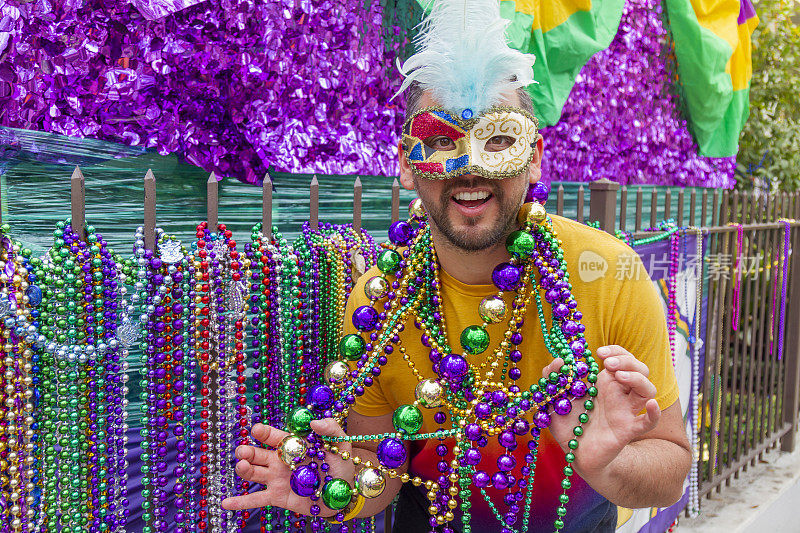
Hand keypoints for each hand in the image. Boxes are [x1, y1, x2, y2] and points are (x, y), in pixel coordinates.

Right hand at [221, 419, 354, 515]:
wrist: (342, 493)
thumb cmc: (340, 465)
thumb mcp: (340, 444)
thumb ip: (331, 430)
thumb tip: (315, 422)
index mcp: (292, 444)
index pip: (274, 436)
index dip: (264, 433)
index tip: (257, 430)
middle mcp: (280, 460)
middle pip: (258, 454)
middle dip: (248, 451)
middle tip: (243, 451)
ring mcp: (276, 479)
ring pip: (254, 473)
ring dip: (244, 470)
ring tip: (242, 467)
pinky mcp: (277, 497)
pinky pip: (256, 500)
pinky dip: (240, 502)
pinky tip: (225, 503)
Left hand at [542, 345, 660, 478]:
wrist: (574, 453)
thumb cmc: (568, 423)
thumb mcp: (554, 398)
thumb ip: (551, 377)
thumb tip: (557, 361)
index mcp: (605, 383)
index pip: (621, 358)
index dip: (616, 350)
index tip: (599, 352)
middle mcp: (619, 394)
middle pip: (639, 369)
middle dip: (626, 360)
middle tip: (607, 363)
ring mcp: (626, 411)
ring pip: (648, 390)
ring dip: (638, 379)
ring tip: (619, 376)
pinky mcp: (628, 429)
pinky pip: (648, 422)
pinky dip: (654, 413)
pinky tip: (650, 405)